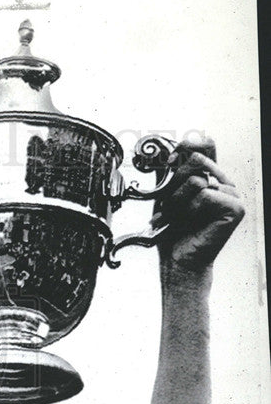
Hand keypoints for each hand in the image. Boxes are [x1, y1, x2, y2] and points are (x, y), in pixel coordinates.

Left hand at [154, 138, 243, 270]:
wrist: (177, 258)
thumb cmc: (173, 230)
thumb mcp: (166, 193)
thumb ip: (170, 170)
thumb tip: (166, 149)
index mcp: (212, 177)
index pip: (207, 145)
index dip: (188, 145)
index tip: (170, 161)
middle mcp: (225, 183)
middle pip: (197, 160)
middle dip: (174, 183)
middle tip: (169, 205)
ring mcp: (233, 194)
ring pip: (197, 179)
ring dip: (178, 200)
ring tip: (176, 217)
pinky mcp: (236, 207)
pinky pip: (205, 194)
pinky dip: (190, 209)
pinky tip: (190, 222)